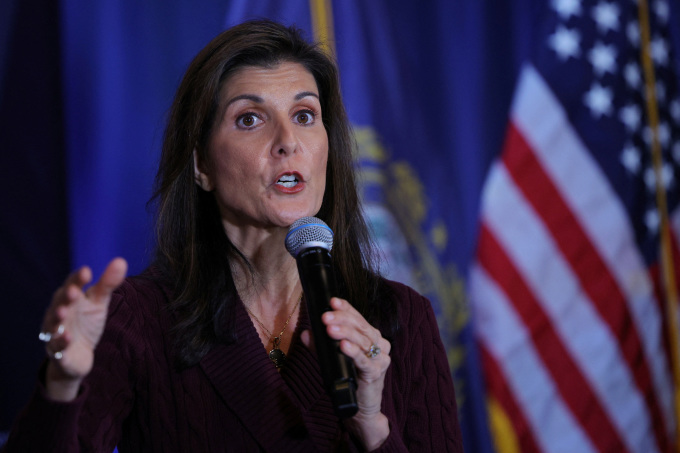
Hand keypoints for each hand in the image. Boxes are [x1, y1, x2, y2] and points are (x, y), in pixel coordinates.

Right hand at [41, 258, 126, 400]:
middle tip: (73, 291)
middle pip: (59, 302)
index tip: (87, 272)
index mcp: (69, 298)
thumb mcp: (98, 303)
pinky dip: (60, 343)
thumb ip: (107, 284)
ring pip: (52, 324)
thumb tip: (121, 261)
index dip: (77, 279)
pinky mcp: (58, 353)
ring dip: (57, 318)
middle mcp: (58, 313)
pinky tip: (67, 338)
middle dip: (65, 297)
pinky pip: (57, 347)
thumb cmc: (87, 322)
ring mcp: (55, 333)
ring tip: (63, 312)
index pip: (71, 285)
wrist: (79, 354)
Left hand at [302, 297, 390, 449]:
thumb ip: (320, 345)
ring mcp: (380, 358)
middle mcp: (379, 344)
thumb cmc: (350, 379)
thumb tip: (305, 333)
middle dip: (342, 319)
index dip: (346, 308)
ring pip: (363, 341)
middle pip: (360, 326)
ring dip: (346, 333)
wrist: (361, 408)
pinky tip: (344, 346)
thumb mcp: (332, 358)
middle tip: (325, 316)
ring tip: (330, 329)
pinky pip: (365, 361)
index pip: (358, 317)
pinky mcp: (377, 373)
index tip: (332, 301)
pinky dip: (354, 352)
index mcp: (371, 336)